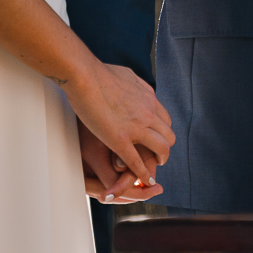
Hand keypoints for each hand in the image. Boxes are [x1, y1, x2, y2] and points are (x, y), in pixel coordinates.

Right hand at [63, 62, 173, 192]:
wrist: (84, 75)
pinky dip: (144, 174)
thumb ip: (136, 86)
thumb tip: (138, 88)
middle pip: (168, 136)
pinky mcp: (120, 139)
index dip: (161, 133)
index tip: (154, 140)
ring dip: (159, 161)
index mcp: (149, 98)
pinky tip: (144, 180)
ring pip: (161, 150)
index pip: (165, 120)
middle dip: (164, 149)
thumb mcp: (127, 75)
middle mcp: (148, 112)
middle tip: (156, 157)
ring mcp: (136, 127)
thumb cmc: (98, 72)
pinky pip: (138, 162)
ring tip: (153, 170)